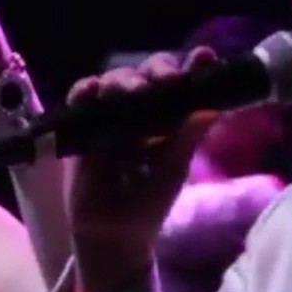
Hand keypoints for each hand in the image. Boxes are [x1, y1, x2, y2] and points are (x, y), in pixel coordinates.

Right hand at [63, 50, 220, 291]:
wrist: (113, 234)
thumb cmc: (148, 203)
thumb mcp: (172, 171)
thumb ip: (188, 138)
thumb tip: (212, 109)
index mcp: (169, 118)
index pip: (181, 85)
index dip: (193, 67)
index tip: (205, 57)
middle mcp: (141, 110)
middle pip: (147, 74)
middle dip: (158, 70)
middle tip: (168, 80)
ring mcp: (110, 115)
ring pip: (114, 81)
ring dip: (123, 80)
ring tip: (134, 92)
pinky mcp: (82, 125)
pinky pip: (80, 99)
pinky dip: (84, 90)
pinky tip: (92, 90)